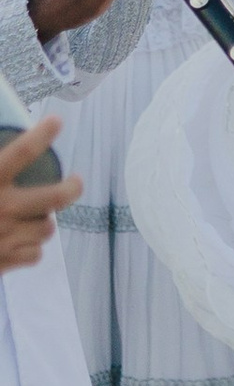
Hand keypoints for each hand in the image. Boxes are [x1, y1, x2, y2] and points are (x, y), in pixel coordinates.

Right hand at [0, 120, 74, 269]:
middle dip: (72, 188)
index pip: (21, 153)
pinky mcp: (5, 263)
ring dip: (43, 221)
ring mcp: (7, 239)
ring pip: (46, 228)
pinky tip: (19, 241)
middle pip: (55, 197)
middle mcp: (2, 209)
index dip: (41, 135)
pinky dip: (30, 248)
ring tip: (34, 216)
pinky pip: (34, 254)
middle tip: (75, 181)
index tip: (56, 122)